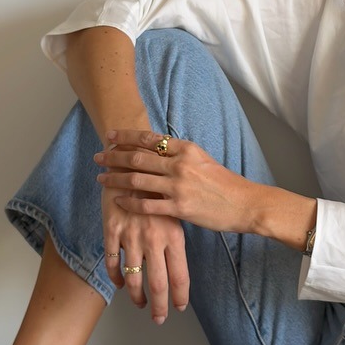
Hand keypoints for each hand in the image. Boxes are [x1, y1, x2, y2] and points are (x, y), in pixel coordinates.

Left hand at [95, 130, 260, 312]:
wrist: (246, 204)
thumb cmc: (226, 184)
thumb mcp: (205, 160)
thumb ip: (182, 155)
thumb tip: (160, 149)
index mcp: (187, 150)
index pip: (150, 139)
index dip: (126, 137)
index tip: (110, 136)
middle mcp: (180, 165)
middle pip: (138, 158)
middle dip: (114, 156)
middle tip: (98, 156)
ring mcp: (179, 187)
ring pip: (138, 180)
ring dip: (115, 178)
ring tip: (101, 178)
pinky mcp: (179, 208)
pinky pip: (147, 205)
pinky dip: (129, 202)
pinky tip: (117, 200)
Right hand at [100, 185, 188, 323]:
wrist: (131, 164)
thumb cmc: (157, 191)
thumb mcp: (173, 213)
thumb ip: (174, 241)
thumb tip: (176, 270)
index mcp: (174, 235)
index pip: (180, 275)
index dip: (180, 295)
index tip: (180, 307)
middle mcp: (154, 238)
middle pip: (157, 283)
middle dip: (158, 306)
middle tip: (159, 319)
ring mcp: (131, 235)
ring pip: (133, 278)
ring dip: (136, 296)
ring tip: (140, 304)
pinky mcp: (112, 230)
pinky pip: (113, 262)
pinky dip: (116, 278)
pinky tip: (120, 284)